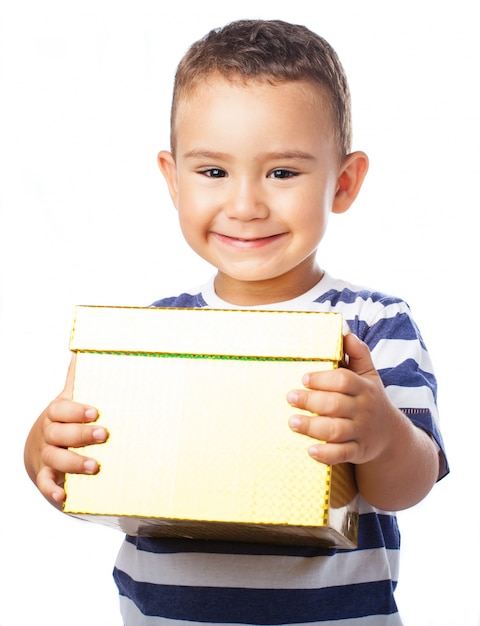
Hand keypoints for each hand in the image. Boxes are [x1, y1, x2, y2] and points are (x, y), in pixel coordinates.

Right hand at [24, 356, 107, 506]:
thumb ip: (76, 378)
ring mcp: (46, 455)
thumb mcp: (67, 399)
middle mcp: (49, 434)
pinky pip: (45, 484)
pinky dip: (53, 490)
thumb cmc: (63, 420)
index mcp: (56, 413)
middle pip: (60, 434)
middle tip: (103, 435)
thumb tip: (81, 349)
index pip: (62, 410)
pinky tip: (64, 495)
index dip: (77, 410)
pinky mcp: (46, 475)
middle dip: (81, 435)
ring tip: (94, 466)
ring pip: (56, 459)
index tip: (96, 411)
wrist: (38, 448)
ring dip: (74, 463)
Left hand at [287, 332, 395, 465]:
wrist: (391, 436)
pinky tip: (310, 450)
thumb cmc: (370, 399)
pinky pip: (342, 455)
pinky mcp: (358, 452)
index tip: (304, 378)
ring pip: (336, 431)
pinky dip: (326, 454)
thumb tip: (344, 330)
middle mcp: (364, 410)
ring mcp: (361, 432)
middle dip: (311, 401)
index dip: (323, 379)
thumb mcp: (369, 375)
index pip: (344, 381)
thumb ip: (358, 353)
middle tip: (290, 397)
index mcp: (364, 389)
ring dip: (312, 427)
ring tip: (292, 422)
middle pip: (336, 405)